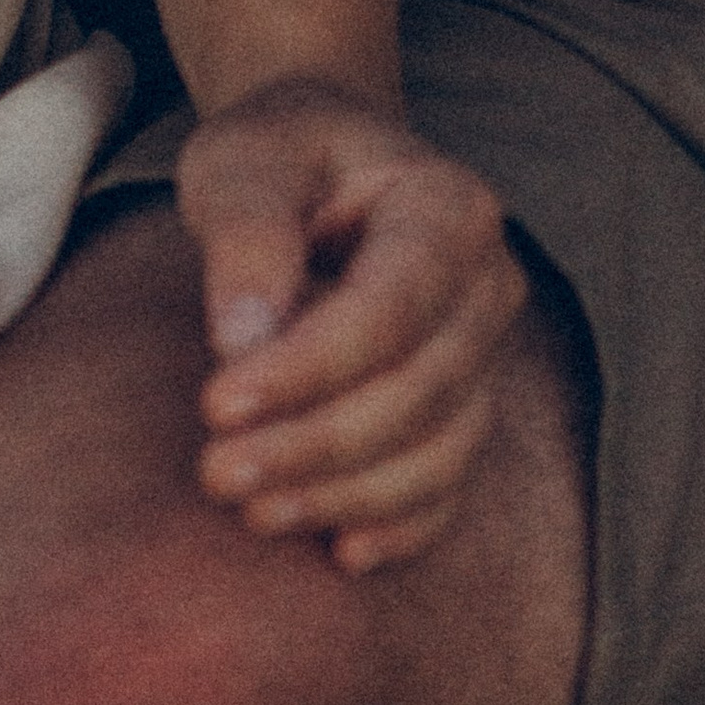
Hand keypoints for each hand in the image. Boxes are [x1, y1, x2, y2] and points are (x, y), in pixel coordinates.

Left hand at [179, 78, 526, 572]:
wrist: (320, 166)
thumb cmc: (280, 156)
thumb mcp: (243, 159)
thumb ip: (245, 233)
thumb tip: (243, 340)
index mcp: (450, 206)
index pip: (391, 308)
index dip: (308, 368)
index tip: (216, 403)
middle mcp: (489, 285)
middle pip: (417, 390)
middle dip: (314, 444)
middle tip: (215, 470)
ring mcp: (486, 355)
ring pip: (436, 452)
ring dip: (343, 494)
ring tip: (249, 507)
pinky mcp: (463, 411)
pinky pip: (448, 489)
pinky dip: (398, 526)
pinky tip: (337, 548)